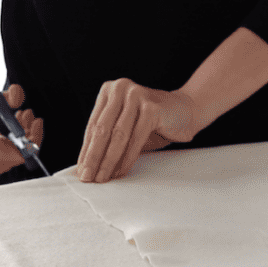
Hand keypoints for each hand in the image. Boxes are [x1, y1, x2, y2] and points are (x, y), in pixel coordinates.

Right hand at [0, 83, 43, 180]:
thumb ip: (7, 97)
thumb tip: (19, 95)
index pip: (25, 152)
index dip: (34, 137)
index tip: (36, 120)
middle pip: (19, 155)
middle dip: (26, 133)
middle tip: (25, 113)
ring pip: (10, 157)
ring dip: (17, 138)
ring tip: (16, 116)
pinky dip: (5, 145)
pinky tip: (4, 129)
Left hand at [77, 78, 201, 182]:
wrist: (186, 111)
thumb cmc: (152, 122)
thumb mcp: (125, 128)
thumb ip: (107, 139)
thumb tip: (87, 165)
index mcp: (110, 90)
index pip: (93, 125)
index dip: (86, 150)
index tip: (81, 170)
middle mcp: (121, 88)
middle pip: (102, 129)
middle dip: (93, 157)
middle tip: (87, 177)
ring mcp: (137, 95)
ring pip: (118, 135)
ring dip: (108, 160)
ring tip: (103, 178)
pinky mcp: (152, 107)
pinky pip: (135, 138)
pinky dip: (127, 158)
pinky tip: (121, 171)